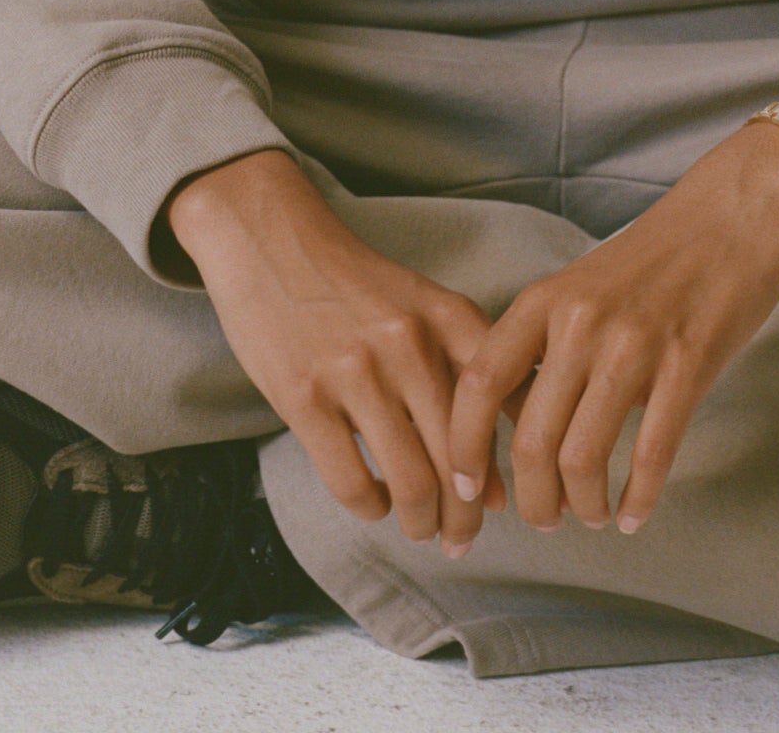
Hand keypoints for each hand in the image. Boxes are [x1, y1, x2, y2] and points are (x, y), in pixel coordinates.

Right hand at [166, 147, 506, 549]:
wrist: (272, 238)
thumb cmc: (353, 283)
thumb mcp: (422, 304)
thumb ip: (463, 370)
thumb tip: (493, 475)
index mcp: (447, 317)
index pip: (502, 406)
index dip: (505, 465)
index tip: (500, 500)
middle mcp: (410, 345)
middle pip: (458, 460)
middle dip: (463, 517)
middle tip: (459, 539)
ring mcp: (356, 372)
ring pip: (411, 482)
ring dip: (420, 523)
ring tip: (420, 529)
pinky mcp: (304, 398)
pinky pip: (351, 483)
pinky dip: (369, 509)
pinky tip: (371, 502)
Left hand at [446, 121, 778, 537]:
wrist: (735, 212)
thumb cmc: (658, 256)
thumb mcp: (582, 285)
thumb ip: (549, 345)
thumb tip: (521, 427)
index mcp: (545, 300)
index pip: (478, 383)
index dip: (463, 445)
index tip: (466, 484)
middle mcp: (580, 322)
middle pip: (530, 440)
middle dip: (532, 500)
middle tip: (545, 520)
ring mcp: (634, 344)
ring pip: (582, 458)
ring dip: (582, 507)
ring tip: (591, 517)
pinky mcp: (688, 363)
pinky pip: (651, 454)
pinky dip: (638, 499)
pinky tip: (635, 514)